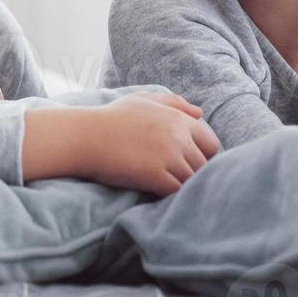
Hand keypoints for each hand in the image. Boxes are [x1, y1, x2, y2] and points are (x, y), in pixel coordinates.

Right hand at [76, 92, 221, 196]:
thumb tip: (200, 113)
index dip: (203, 156)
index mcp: (179, 119)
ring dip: (184, 186)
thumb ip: (174, 103)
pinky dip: (172, 196)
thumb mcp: (144, 100)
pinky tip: (159, 193)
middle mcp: (179, 137)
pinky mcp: (156, 176)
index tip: (189, 163)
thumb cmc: (112, 118)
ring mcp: (169, 157)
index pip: (211, 144)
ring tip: (169, 188)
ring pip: (193, 180)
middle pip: (204, 165)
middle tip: (178, 179)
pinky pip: (178, 192)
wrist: (85, 136)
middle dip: (195, 174)